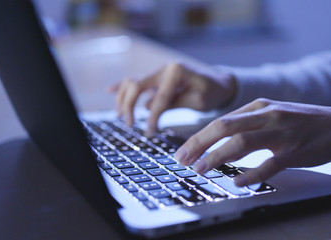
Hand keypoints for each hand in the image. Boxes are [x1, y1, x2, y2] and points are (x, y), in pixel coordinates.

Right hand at [110, 62, 235, 134]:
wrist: (220, 83)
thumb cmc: (212, 92)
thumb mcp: (199, 101)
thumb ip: (174, 103)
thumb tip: (148, 109)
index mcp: (177, 72)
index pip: (159, 97)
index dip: (152, 117)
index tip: (150, 132)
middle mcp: (165, 68)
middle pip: (137, 85)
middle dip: (129, 105)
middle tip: (129, 124)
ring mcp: (159, 71)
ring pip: (133, 81)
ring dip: (124, 98)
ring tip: (121, 116)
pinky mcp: (158, 77)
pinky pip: (137, 80)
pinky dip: (123, 86)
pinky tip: (109, 90)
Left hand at [175, 98, 330, 186]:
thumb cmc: (304, 122)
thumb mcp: (273, 114)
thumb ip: (248, 123)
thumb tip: (218, 139)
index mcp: (259, 107)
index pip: (220, 121)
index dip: (198, 137)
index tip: (183, 152)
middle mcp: (268, 116)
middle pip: (225, 127)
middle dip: (199, 143)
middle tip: (182, 160)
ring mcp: (282, 132)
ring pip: (242, 142)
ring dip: (217, 156)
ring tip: (201, 169)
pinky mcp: (295, 151)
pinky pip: (269, 163)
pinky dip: (251, 172)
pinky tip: (237, 180)